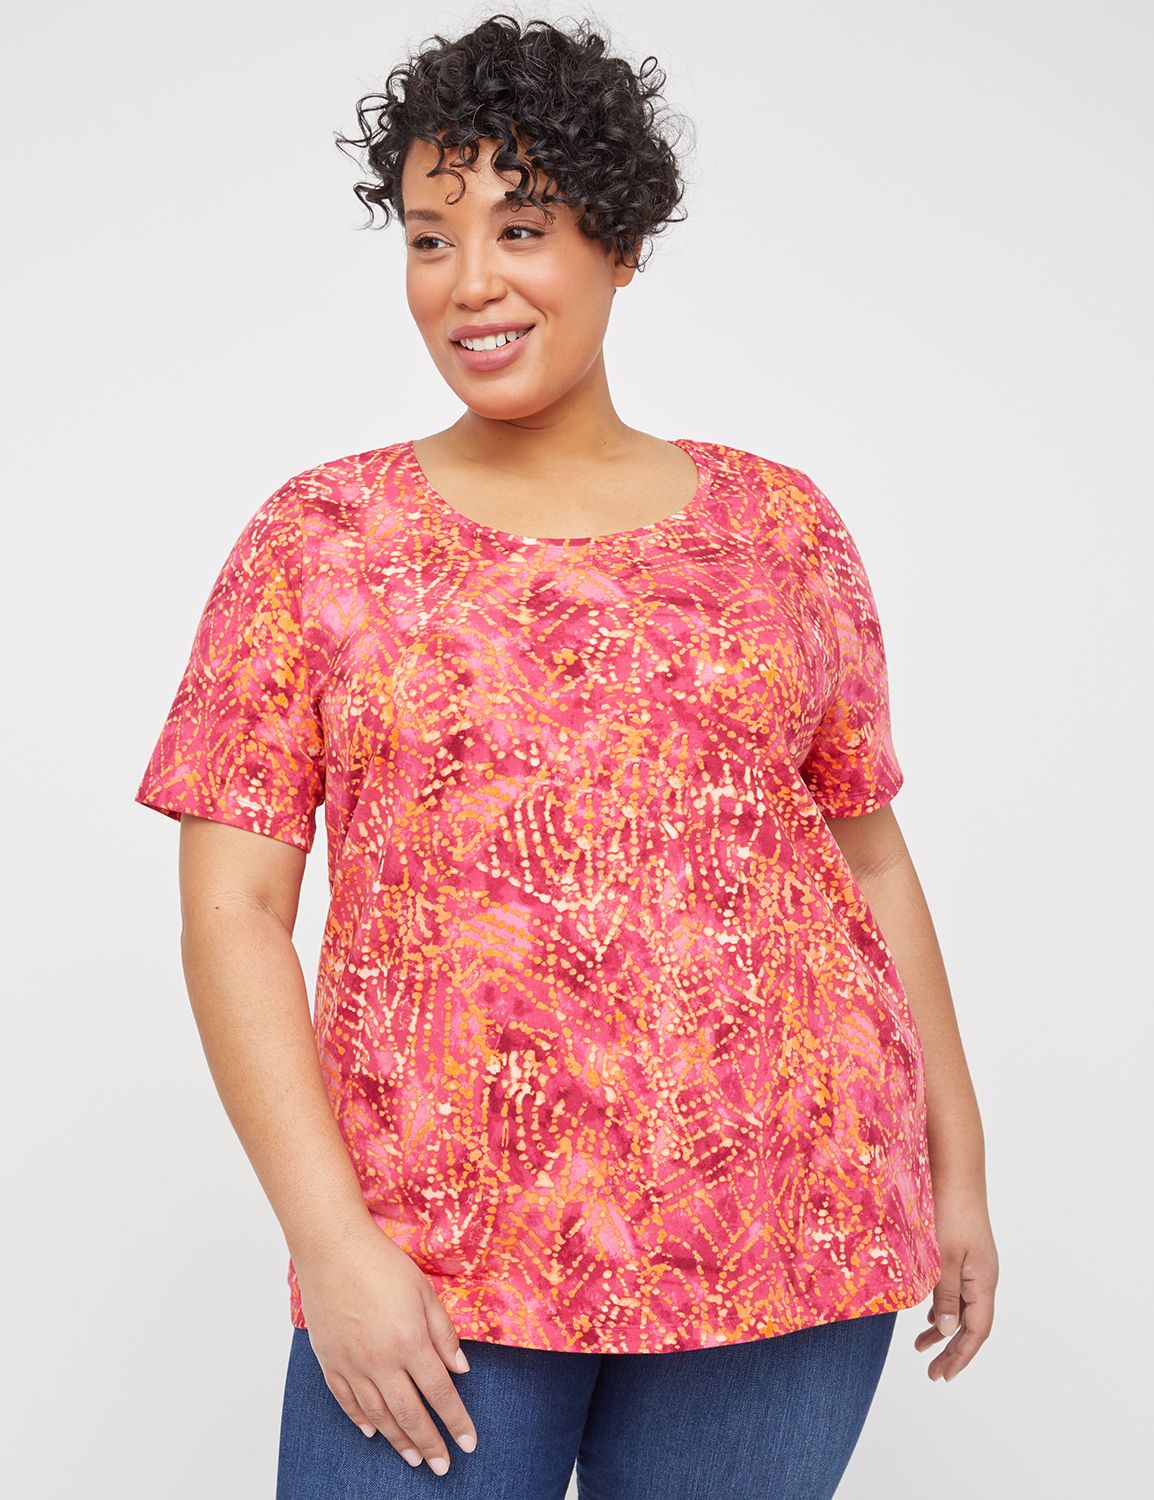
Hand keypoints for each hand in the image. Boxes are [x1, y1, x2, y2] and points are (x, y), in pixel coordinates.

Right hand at [293, 1218, 478, 1473]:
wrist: (332, 1249)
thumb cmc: (382, 1263)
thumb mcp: (424, 1291)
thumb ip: (443, 1333)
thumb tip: (461, 1369)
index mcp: (410, 1342)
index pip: (440, 1393)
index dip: (456, 1421)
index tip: (469, 1443)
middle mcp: (381, 1361)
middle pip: (410, 1414)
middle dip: (429, 1443)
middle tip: (442, 1467)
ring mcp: (352, 1364)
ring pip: (378, 1414)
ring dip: (398, 1439)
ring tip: (412, 1458)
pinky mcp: (330, 1360)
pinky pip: (346, 1400)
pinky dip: (359, 1419)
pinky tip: (371, 1432)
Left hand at [916, 1185, 998, 1382]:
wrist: (954, 1169)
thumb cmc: (949, 1210)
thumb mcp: (943, 1257)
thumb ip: (945, 1294)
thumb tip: (946, 1330)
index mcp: (984, 1280)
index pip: (977, 1330)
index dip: (961, 1355)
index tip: (943, 1376)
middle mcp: (983, 1275)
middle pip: (971, 1323)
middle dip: (952, 1349)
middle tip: (933, 1374)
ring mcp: (973, 1263)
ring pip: (961, 1306)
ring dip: (943, 1328)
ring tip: (920, 1346)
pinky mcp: (961, 1250)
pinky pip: (954, 1288)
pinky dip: (940, 1305)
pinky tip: (925, 1312)